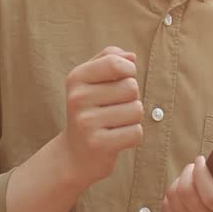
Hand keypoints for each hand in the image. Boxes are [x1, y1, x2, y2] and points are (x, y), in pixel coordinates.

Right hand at [56, 46, 143, 188]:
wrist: (75, 154)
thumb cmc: (91, 110)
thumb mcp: (92, 80)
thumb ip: (110, 59)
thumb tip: (131, 57)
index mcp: (76, 78)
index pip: (115, 63)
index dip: (129, 70)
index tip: (123, 80)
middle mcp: (78, 98)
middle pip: (131, 87)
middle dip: (131, 97)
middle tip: (115, 108)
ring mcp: (86, 122)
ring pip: (136, 110)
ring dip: (133, 118)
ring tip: (116, 123)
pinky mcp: (98, 144)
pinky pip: (136, 132)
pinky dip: (133, 135)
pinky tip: (117, 137)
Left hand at [162, 152, 212, 211]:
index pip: (210, 195)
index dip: (201, 174)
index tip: (202, 159)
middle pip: (188, 196)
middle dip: (187, 173)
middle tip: (195, 165)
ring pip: (175, 203)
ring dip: (178, 183)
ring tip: (188, 175)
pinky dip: (171, 199)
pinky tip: (179, 190)